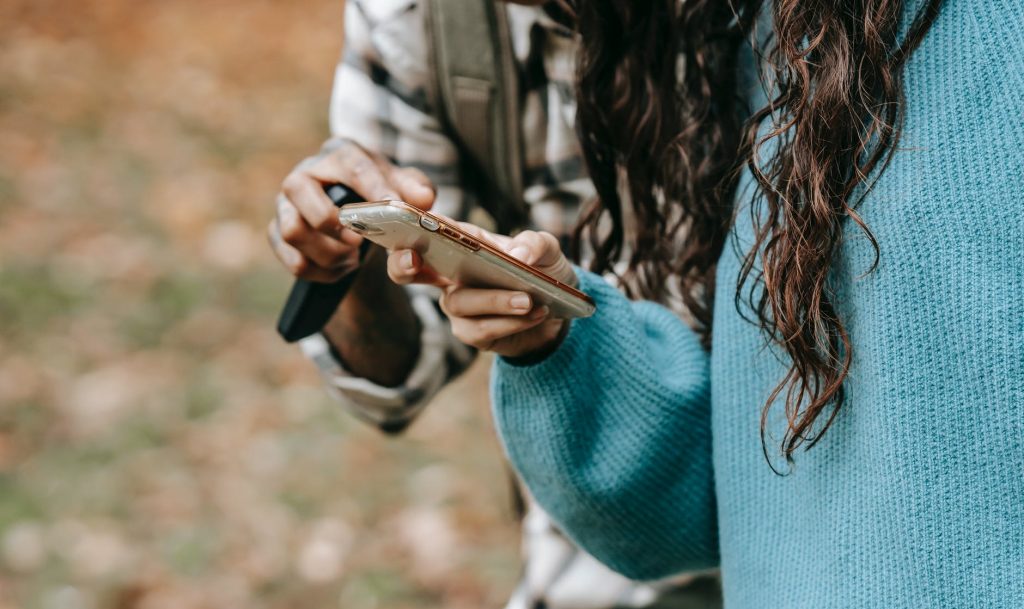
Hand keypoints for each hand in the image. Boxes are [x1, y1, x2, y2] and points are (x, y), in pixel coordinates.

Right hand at [268, 139, 435, 282]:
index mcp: (338, 154)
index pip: (351, 164)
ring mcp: (285, 205)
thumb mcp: (402, 186)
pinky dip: (321, 272)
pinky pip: (293, 260)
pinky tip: (341, 269)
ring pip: (292, 230)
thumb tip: (422, 200)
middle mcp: (304, 174)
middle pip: (298, 189)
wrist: (356, 214)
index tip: (394, 207)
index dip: (373, 187)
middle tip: (359, 242)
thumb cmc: (379, 193)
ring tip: (353, 259)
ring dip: (327, 252)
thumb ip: (416, 188)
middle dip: (331, 220)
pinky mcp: (277, 234)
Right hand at [387, 225, 576, 358]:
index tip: (408, 222)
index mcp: (462, 244)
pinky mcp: (472, 331)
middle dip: (402, 265)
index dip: (409, 227)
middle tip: (413, 260)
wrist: (560, 313)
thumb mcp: (547, 249)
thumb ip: (533, 244)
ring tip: (527, 299)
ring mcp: (458, 304)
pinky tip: (535, 313)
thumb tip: (517, 256)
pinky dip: (509, 322)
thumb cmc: (543, 272)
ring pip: (457, 303)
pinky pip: (479, 330)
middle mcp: (451, 273)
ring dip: (495, 300)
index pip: (427, 231)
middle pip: (409, 271)